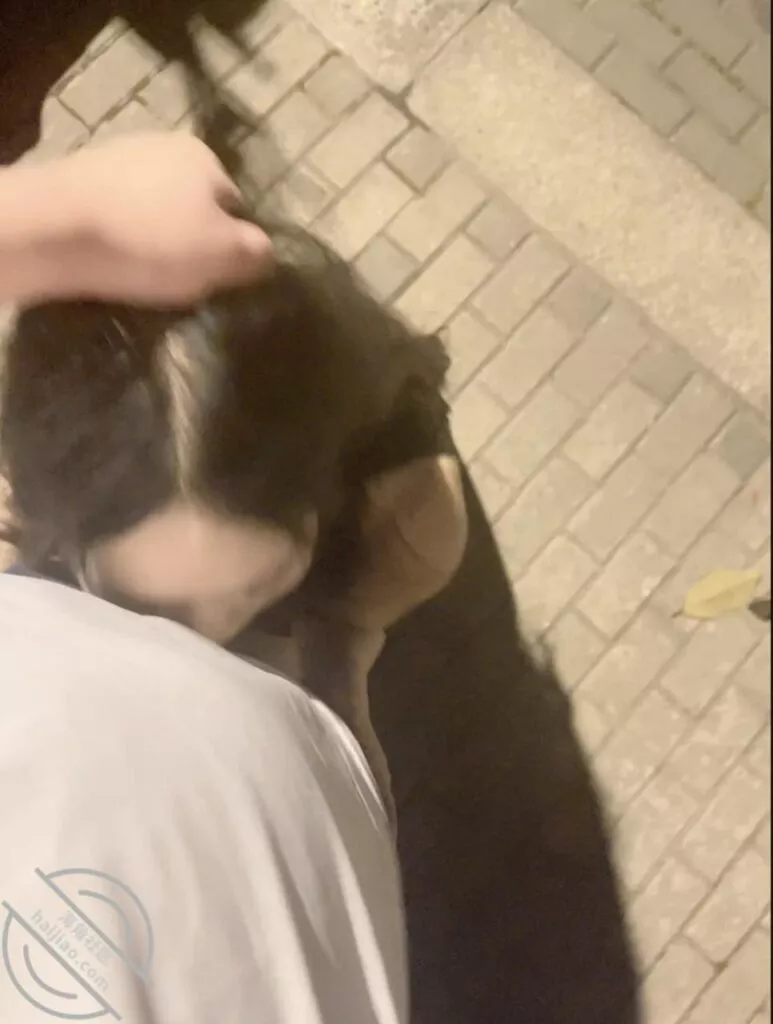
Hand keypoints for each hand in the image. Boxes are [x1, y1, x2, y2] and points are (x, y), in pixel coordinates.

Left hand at [5, 132, 272, 305]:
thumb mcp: (223, 255)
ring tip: (146, 276)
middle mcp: (165, 145)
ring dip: (156, 242)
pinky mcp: (83, 178)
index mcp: (206, 157)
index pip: (236, 208)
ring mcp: (120, 157)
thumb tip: (268, 252)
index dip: (231, 247)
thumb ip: (256, 253)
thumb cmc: (152, 241)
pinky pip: (120, 216)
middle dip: (192, 242)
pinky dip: (123, 239)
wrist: (55, 229)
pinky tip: (115, 263)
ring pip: (156, 212)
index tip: (217, 277)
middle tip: (183, 281)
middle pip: (194, 208)